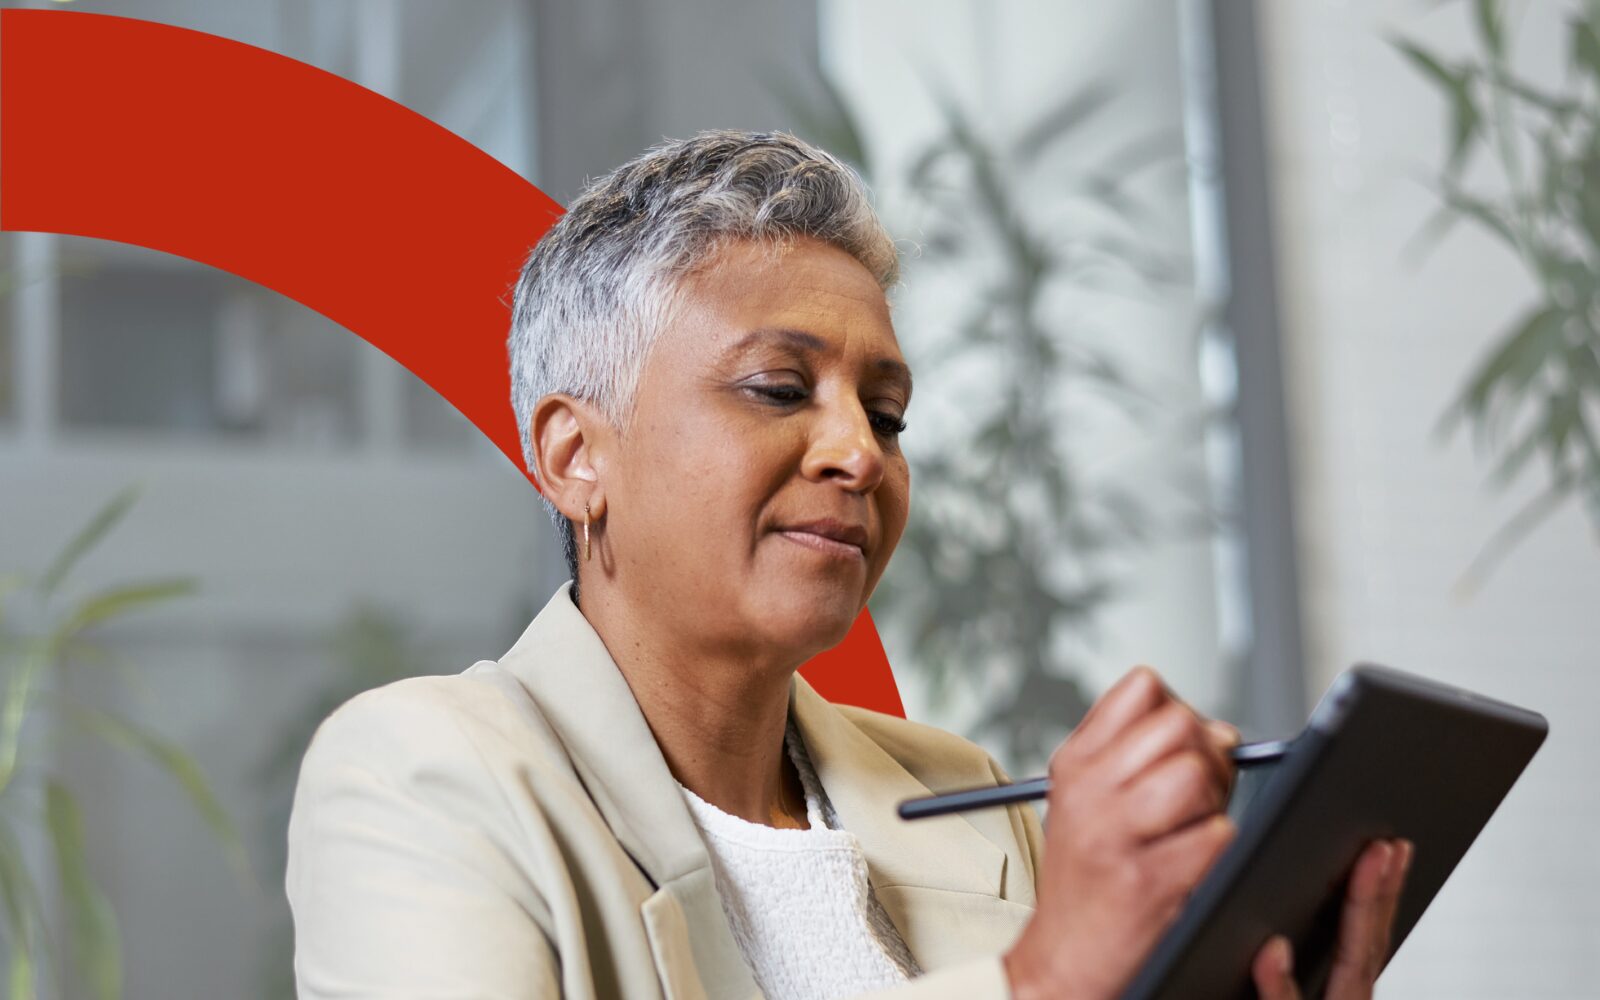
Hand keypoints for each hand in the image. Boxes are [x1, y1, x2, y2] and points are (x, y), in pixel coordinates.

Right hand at [1003, 666, 1240, 999]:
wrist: (1064, 960)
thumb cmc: (1088, 880)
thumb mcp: (1088, 799)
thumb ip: (1141, 754)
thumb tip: (1221, 731)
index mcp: (1076, 762)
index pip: (1146, 688)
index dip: (1178, 713)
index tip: (1176, 750)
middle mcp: (1090, 791)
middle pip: (1182, 726)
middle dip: (1206, 756)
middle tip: (1196, 795)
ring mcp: (1117, 835)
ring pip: (1198, 775)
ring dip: (1213, 803)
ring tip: (1189, 830)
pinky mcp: (1149, 880)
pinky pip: (1216, 836)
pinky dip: (1216, 849)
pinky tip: (1189, 864)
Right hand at [1251, 838, 1414, 999]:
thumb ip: (1279, 992)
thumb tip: (1274, 946)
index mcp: (1346, 995)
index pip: (1358, 933)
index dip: (1366, 888)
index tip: (1377, 851)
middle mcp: (1356, 993)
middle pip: (1377, 931)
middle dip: (1386, 884)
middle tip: (1396, 845)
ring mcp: (1352, 997)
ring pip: (1374, 940)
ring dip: (1383, 898)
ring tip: (1392, 865)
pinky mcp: (1342, 999)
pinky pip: (1364, 952)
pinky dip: (1369, 923)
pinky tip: (1362, 914)